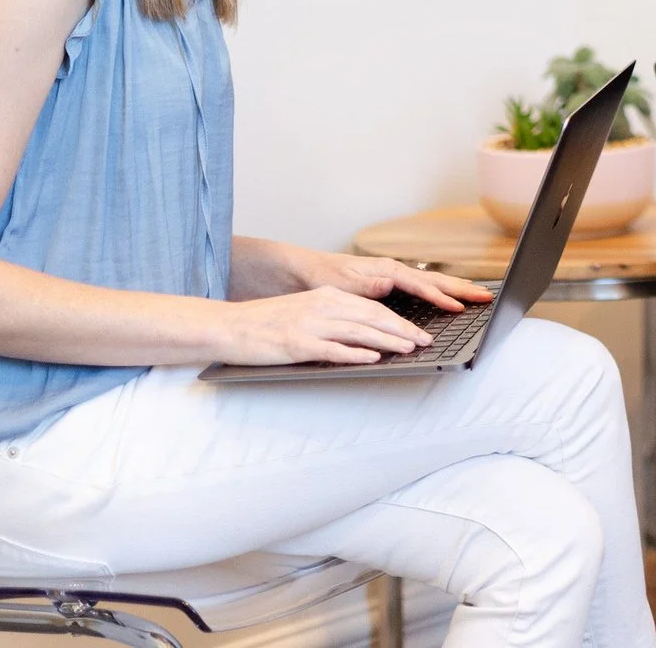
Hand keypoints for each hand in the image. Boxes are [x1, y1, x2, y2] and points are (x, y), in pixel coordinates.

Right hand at [218, 286, 440, 365]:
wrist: (230, 326)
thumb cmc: (268, 322)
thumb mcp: (307, 310)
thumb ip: (335, 316)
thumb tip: (366, 333)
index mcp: (327, 296)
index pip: (373, 308)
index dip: (400, 320)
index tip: (419, 331)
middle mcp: (323, 306)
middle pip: (372, 317)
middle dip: (403, 330)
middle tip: (425, 341)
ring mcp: (311, 325)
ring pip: (359, 332)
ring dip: (388, 341)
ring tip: (409, 349)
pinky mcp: (297, 344)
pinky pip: (333, 349)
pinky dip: (356, 354)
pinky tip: (373, 358)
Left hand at [287, 249, 494, 313]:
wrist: (304, 270)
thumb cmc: (321, 277)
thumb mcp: (340, 284)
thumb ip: (366, 284)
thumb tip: (390, 282)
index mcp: (386, 270)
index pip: (422, 286)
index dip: (441, 297)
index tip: (460, 307)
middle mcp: (394, 271)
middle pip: (435, 280)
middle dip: (462, 289)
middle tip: (486, 297)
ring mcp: (394, 276)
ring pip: (433, 282)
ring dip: (456, 289)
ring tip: (478, 295)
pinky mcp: (391, 283)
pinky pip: (423, 288)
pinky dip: (441, 292)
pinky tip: (449, 298)